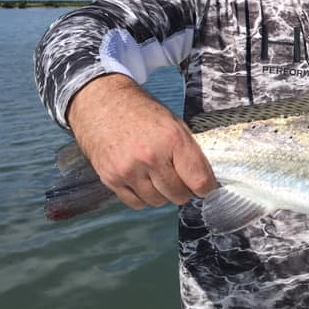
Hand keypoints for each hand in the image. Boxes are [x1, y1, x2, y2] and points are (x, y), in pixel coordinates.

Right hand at [67, 74, 216, 209]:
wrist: (103, 104)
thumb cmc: (142, 113)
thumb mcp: (173, 123)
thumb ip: (189, 151)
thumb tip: (204, 179)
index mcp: (172, 139)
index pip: (199, 180)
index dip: (206, 187)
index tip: (204, 187)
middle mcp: (150, 156)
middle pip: (179, 195)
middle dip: (184, 190)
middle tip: (180, 179)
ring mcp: (129, 170)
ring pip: (158, 201)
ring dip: (162, 193)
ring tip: (158, 175)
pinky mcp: (111, 179)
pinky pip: (137, 203)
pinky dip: (143, 196)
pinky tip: (143, 180)